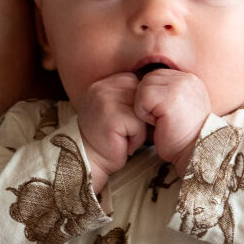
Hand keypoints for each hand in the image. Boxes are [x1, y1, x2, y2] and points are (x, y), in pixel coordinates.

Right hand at [77, 72, 147, 192]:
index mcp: (102, 84)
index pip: (135, 83)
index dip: (136, 104)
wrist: (87, 160)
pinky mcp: (112, 118)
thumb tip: (156, 91)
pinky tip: (122, 143)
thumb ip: (127, 96)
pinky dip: (136, 138)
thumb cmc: (104, 138)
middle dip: (139, 116)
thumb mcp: (113, 108)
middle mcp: (102, 88)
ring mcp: (105, 101)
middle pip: (141, 95)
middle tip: (122, 130)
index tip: (122, 119)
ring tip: (122, 136)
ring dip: (138, 128)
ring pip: (142, 110)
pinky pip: (139, 125)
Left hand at [134, 68, 209, 174]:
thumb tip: (144, 84)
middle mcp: (187, 78)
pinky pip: (142, 97)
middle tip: (162, 119)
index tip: (164, 114)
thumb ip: (167, 92)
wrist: (194, 152)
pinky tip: (158, 123)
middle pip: (148, 79)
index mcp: (190, 79)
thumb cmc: (182, 135)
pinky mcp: (170, 96)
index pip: (157, 76)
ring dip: (145, 107)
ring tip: (161, 120)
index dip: (153, 97)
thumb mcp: (179, 107)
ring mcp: (180, 85)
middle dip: (147, 100)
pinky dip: (144, 113)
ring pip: (143, 86)